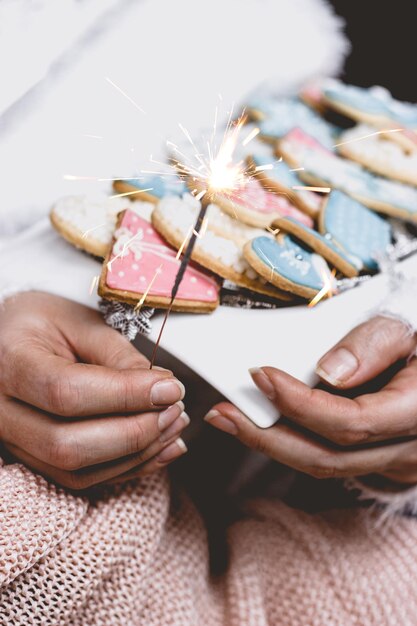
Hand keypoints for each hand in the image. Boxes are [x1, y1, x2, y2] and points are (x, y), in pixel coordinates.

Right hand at [0, 292, 187, 489]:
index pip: (66, 391)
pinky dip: (127, 469)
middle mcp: (0, 410)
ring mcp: (13, 442)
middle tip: (174, 410)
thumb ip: (118, 356)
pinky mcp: (33, 460)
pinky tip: (160, 448)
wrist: (10, 342)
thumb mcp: (81, 322)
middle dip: (133, 432)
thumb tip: (161, 391)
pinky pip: (80, 480)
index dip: (125, 395)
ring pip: (75, 470)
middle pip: (67, 443)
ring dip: (136, 455)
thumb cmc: (45, 324)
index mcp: (9, 361)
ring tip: (173, 425)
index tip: (169, 388)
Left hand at [205, 316, 416, 482]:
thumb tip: (329, 373)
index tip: (260, 376)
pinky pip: (331, 461)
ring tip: (231, 420)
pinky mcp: (382, 466)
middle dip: (267, 438)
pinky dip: (294, 444)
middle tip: (221, 414)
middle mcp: (409, 451)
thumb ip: (373, 345)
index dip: (299, 404)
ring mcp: (398, 465)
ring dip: (273, 444)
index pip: (350, 423)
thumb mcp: (405, 328)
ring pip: (325, 466)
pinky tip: (266, 424)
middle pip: (327, 458)